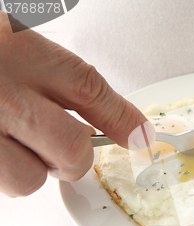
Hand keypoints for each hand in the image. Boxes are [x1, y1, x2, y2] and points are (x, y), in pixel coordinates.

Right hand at [0, 13, 154, 196]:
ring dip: (28, 169)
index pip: (91, 90)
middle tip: (62, 148)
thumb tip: (114, 119)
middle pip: (71, 150)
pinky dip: (0, 172)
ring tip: (6, 142)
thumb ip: (56, 78)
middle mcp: (1, 93)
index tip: (141, 137)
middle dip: (73, 158)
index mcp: (19, 51)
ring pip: (29, 179)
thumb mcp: (11, 40)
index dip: (123, 120)